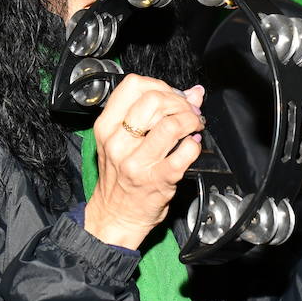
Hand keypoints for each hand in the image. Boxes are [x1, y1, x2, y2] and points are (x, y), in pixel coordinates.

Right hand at [83, 77, 203, 249]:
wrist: (116, 215)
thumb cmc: (120, 178)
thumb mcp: (123, 140)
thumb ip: (153, 113)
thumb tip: (192, 92)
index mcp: (107, 127)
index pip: (133, 86)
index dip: (160, 85)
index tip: (171, 96)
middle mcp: (118, 142)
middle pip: (154, 100)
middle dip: (179, 102)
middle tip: (188, 112)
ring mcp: (137, 162)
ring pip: (171, 124)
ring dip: (191, 120)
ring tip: (193, 126)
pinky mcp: (158, 180)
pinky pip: (184, 153)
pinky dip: (195, 146)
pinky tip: (192, 147)